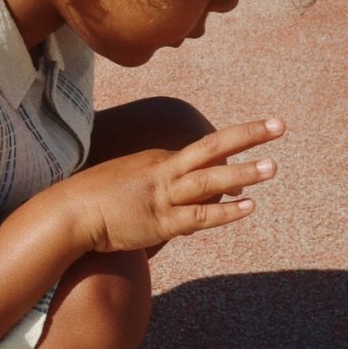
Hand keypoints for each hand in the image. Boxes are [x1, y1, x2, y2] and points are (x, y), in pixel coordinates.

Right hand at [77, 117, 285, 252]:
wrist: (68, 213)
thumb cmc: (92, 199)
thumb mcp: (123, 181)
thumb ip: (147, 185)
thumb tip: (161, 195)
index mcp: (156, 161)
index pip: (200, 155)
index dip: (230, 157)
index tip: (253, 163)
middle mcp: (163, 172)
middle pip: (211, 149)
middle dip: (247, 136)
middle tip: (280, 126)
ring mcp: (162, 197)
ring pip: (209, 182)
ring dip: (243, 174)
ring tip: (274, 167)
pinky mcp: (159, 223)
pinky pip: (198, 217)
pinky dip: (225, 213)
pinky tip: (249, 207)